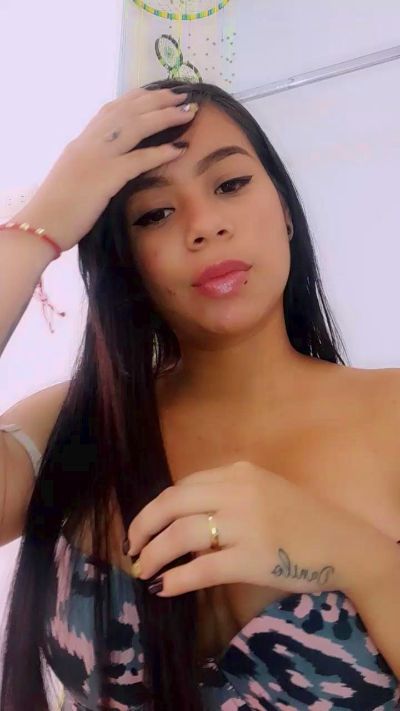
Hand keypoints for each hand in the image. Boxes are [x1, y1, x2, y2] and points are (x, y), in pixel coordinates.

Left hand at [126, 460, 378, 596]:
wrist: (343, 544)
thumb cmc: (302, 519)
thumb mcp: (263, 491)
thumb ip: (227, 494)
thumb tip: (181, 519)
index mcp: (239, 472)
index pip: (182, 486)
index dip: (155, 508)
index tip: (142, 527)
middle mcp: (239, 491)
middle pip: (172, 504)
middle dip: (143, 527)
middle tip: (132, 549)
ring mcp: (246, 524)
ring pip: (181, 535)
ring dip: (154, 554)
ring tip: (143, 570)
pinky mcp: (252, 558)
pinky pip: (202, 568)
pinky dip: (177, 579)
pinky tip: (165, 588)